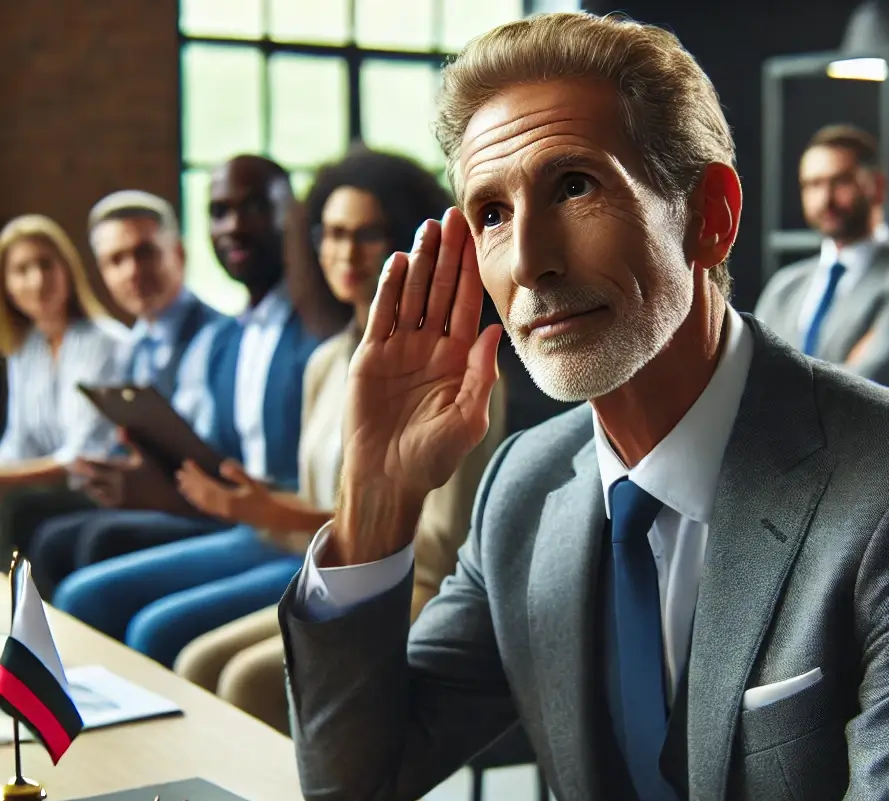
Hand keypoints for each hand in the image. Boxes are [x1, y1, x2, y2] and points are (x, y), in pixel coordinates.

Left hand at [72, 438, 183, 512]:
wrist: (166, 498)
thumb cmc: (157, 474)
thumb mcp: (145, 457)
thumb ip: (131, 442)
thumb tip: (119, 428)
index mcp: (122, 469)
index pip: (98, 463)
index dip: (85, 460)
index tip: (76, 457)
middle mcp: (117, 483)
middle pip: (92, 476)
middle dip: (80, 471)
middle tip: (69, 467)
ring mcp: (117, 495)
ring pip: (94, 489)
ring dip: (85, 483)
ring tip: (77, 479)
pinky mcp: (119, 505)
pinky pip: (101, 500)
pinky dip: (94, 494)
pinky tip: (91, 490)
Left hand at [176, 459, 272, 526]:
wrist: (269, 516)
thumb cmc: (262, 498)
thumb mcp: (253, 483)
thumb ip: (238, 474)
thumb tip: (223, 466)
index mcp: (228, 499)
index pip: (206, 484)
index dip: (195, 474)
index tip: (188, 463)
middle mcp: (222, 508)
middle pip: (200, 493)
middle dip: (189, 482)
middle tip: (180, 471)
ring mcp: (221, 513)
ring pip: (200, 502)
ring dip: (189, 491)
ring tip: (180, 481)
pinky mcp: (222, 515)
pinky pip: (204, 508)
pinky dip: (195, 500)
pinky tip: (191, 494)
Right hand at [331, 208, 502, 564]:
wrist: (388, 479)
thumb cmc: (432, 458)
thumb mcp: (468, 419)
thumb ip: (481, 375)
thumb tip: (497, 331)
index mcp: (458, 360)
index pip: (466, 305)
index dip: (471, 271)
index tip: (475, 236)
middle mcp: (430, 348)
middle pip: (440, 291)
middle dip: (447, 254)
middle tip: (451, 215)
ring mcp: (400, 350)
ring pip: (412, 295)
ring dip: (419, 262)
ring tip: (427, 227)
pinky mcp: (371, 358)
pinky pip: (382, 316)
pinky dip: (389, 290)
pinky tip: (398, 262)